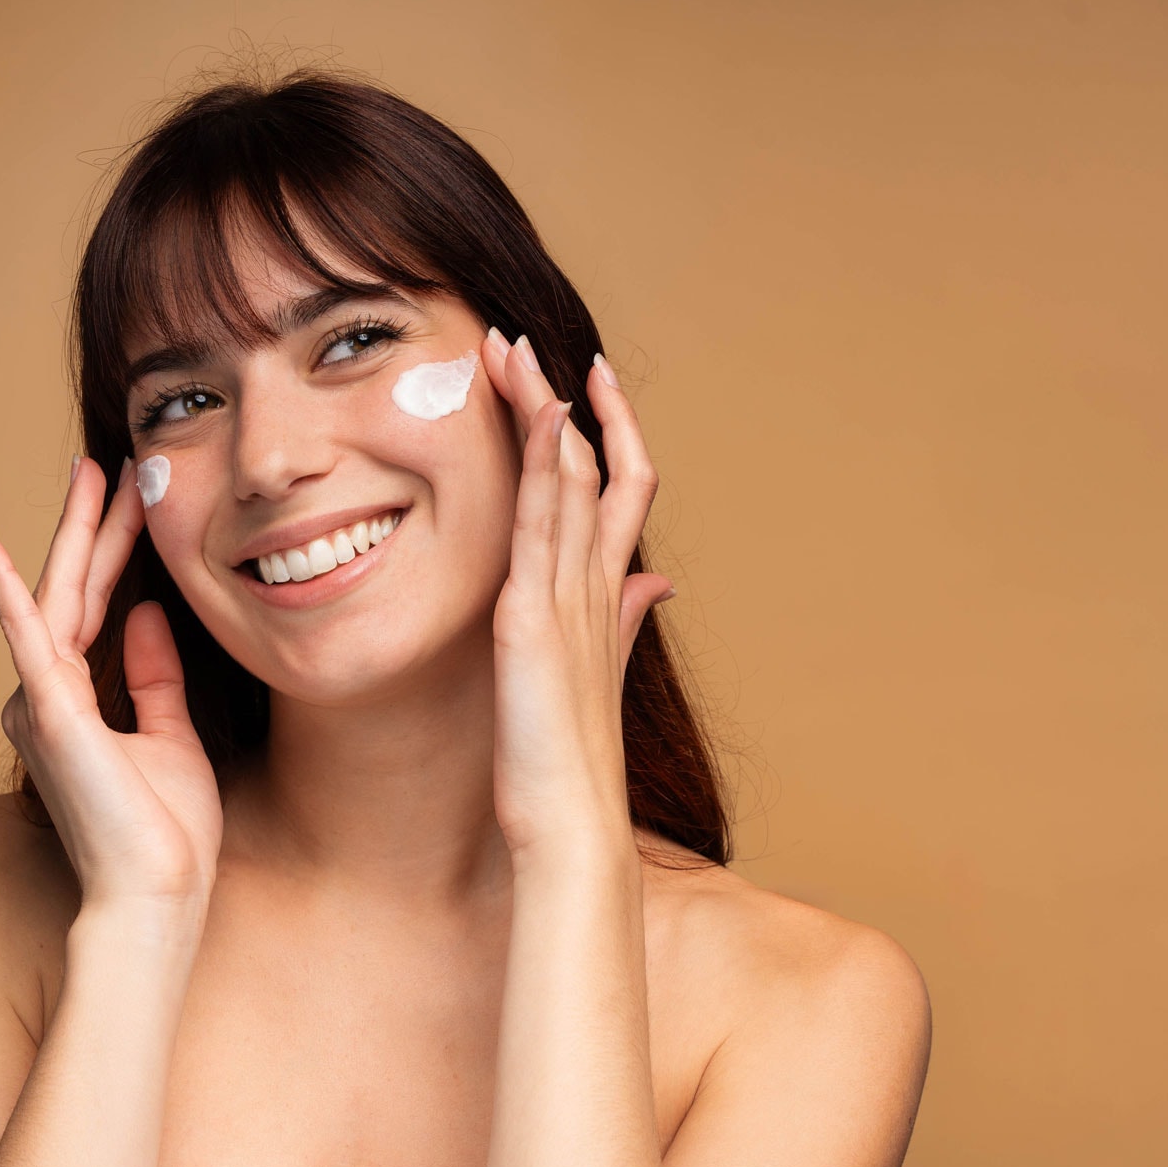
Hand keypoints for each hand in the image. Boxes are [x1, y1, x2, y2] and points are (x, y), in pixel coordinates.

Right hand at [0, 458, 222, 911]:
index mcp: (75, 702)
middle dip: (92, 523)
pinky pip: (25, 635)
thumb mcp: (172, 736)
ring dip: (76, 532)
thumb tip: (145, 612)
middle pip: (74, 590)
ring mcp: (43, 703)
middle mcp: (46, 696)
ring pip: (59, 596)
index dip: (113, 550)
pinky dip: (5, 586)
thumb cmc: (164, 835)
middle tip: (108, 462)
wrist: (156, 898)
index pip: (96, 606)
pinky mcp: (50, 713)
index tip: (131, 498)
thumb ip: (155, 675)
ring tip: (91, 472)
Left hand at [480, 329, 671, 860]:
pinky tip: (537, 413)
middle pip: (593, 467)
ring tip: (512, 349)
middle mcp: (594, 585)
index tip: (587, 383)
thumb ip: (625, 621)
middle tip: (532, 340)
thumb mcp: (598, 674)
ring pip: (567, 479)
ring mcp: (568, 596)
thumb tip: (655, 584)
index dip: (609, 431)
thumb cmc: (573, 763)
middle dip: (567, 399)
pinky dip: (541, 462)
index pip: (618, 492)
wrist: (571, 826)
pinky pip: (541, 522)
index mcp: (605, 597)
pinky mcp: (534, 616)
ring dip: (541, 407)